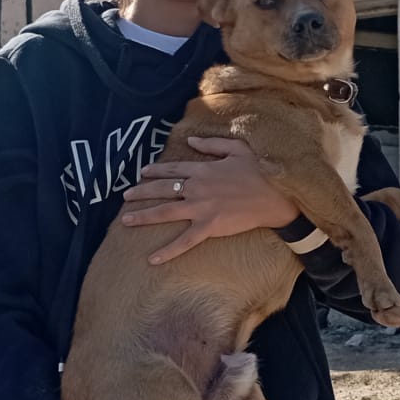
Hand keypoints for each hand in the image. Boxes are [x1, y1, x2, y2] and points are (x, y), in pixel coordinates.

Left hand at [118, 136, 297, 264]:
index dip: (155, 170)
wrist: (275, 195)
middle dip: (141, 192)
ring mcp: (201, 208)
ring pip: (165, 212)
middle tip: (125, 195)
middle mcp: (196, 187)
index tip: (142, 172)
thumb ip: (211, 144)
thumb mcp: (237, 148)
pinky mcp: (209, 227)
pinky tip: (152, 259)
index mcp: (203, 169)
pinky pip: (184, 241)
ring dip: (143, 216)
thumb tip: (191, 140)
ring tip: (125, 220)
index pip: (172, 168)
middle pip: (162, 189)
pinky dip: (167, 251)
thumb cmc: (260, 170)